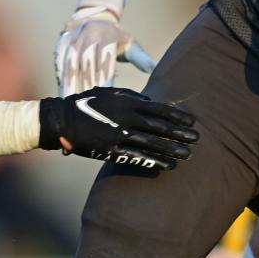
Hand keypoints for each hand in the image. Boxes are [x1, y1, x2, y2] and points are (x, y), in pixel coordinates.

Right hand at [39, 87, 198, 169]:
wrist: (61, 119)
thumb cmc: (88, 102)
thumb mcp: (111, 92)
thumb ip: (133, 96)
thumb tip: (153, 101)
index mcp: (128, 102)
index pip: (160, 109)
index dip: (178, 116)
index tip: (192, 121)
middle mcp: (126, 118)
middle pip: (160, 127)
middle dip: (180, 133)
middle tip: (197, 139)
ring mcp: (119, 135)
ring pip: (152, 144)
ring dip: (171, 149)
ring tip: (188, 155)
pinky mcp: (110, 150)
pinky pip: (136, 157)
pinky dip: (153, 161)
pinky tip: (167, 165)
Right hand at [55, 6, 156, 96]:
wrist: (95, 17)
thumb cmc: (116, 38)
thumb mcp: (131, 46)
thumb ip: (143, 60)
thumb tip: (158, 72)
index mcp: (108, 37)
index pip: (106, 61)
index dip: (106, 78)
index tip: (108, 95)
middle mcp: (89, 36)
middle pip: (88, 64)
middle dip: (88, 85)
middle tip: (91, 107)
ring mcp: (73, 39)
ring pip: (71, 64)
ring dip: (71, 84)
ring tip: (73, 104)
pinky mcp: (61, 43)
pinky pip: (59, 62)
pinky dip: (61, 78)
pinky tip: (63, 94)